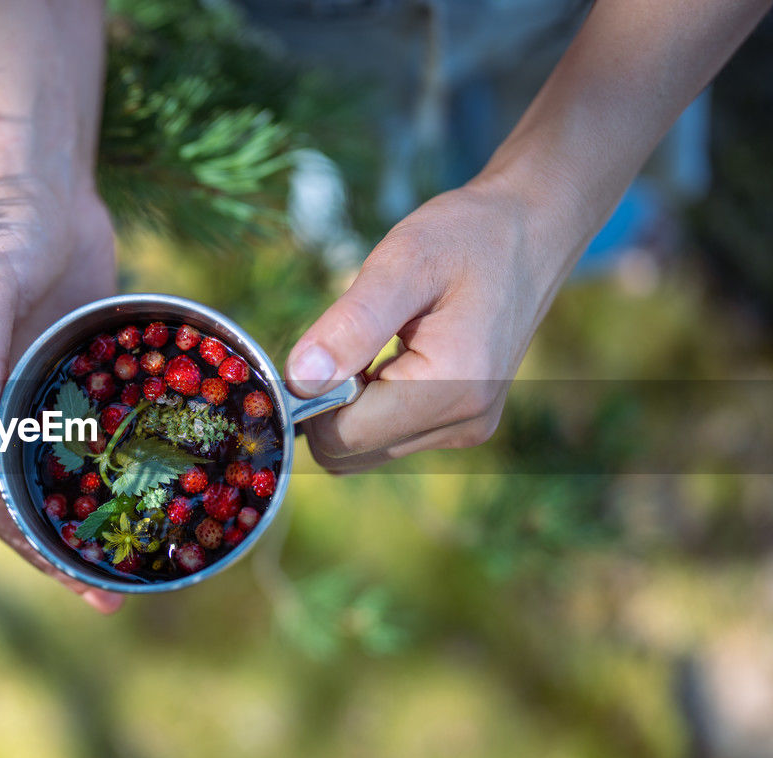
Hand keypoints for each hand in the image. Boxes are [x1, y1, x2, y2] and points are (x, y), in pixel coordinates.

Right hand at [0, 177, 124, 612]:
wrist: (40, 187)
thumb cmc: (0, 238)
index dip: (28, 549)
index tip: (75, 584)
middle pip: (27, 502)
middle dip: (65, 551)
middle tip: (116, 591)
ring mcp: (36, 395)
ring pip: (62, 475)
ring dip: (92, 515)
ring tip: (138, 553)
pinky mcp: (72, 374)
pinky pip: (91, 433)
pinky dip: (115, 464)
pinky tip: (155, 483)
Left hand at [285, 177, 572, 472]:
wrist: (533, 229)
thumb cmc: (467, 235)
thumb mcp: (402, 260)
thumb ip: (350, 324)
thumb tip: (299, 380)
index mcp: (454, 386)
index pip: (343, 436)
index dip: (308, 400)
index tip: (316, 347)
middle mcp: (464, 423)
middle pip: (350, 452)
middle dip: (325, 405)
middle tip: (340, 341)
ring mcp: (465, 429)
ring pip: (363, 450)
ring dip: (346, 406)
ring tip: (368, 344)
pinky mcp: (461, 424)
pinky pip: (387, 436)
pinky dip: (369, 405)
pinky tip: (383, 357)